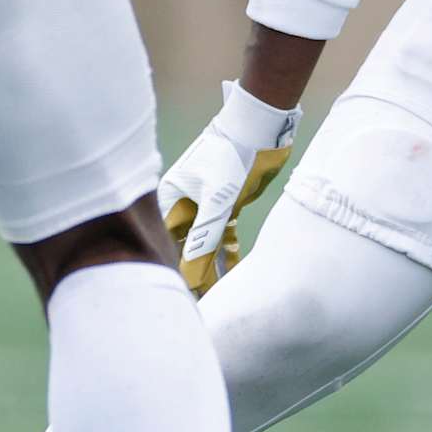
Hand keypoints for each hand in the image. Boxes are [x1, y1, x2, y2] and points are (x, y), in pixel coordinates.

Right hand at [160, 81, 300, 293]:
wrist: (262, 125)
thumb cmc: (234, 154)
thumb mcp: (218, 200)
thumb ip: (204, 238)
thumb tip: (191, 274)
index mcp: (171, 198)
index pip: (169, 244)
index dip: (177, 272)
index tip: (186, 300)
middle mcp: (184, 202)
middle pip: (185, 247)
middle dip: (193, 275)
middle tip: (203, 306)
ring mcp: (206, 203)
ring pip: (206, 244)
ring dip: (212, 267)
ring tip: (218, 297)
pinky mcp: (227, 204)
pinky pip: (224, 235)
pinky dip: (228, 253)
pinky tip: (233, 274)